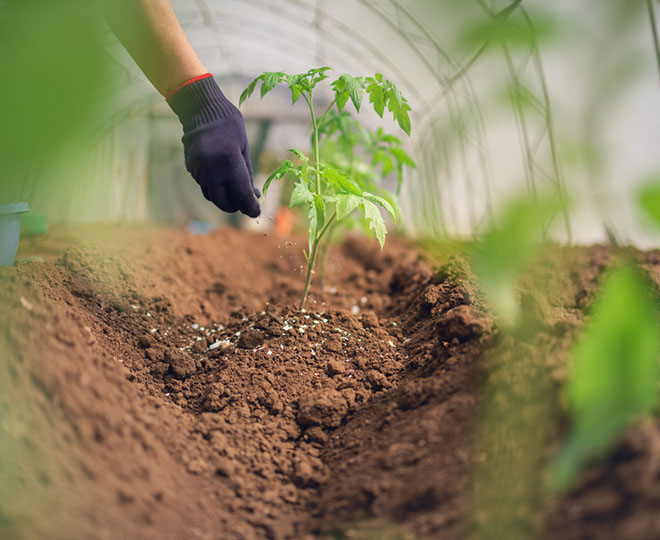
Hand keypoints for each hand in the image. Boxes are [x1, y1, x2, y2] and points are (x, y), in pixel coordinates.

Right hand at [168, 75, 260, 216]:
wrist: (201, 109)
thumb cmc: (230, 126)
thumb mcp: (244, 149)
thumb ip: (247, 175)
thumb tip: (253, 196)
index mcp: (230, 163)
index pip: (242, 196)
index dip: (251, 208)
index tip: (256, 211)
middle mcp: (212, 170)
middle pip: (224, 203)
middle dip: (236, 206)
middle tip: (245, 203)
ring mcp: (199, 170)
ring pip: (213, 196)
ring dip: (224, 197)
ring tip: (234, 188)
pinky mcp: (191, 168)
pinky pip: (204, 185)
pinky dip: (214, 187)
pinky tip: (221, 176)